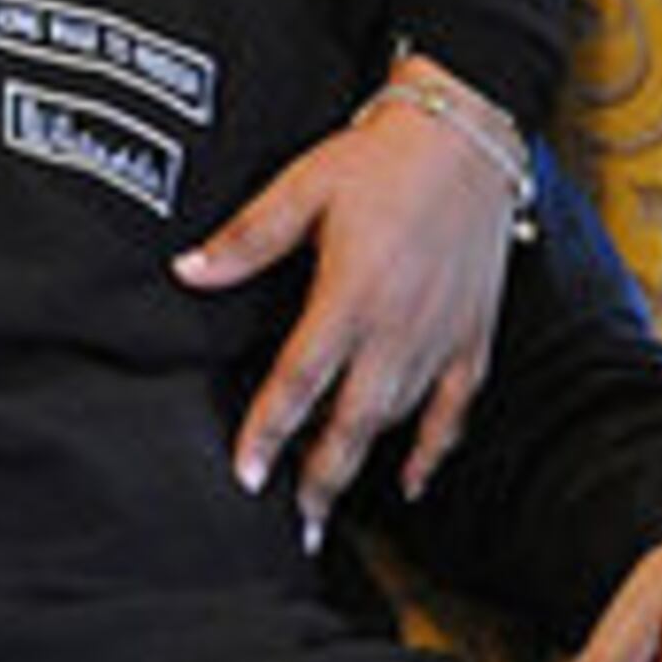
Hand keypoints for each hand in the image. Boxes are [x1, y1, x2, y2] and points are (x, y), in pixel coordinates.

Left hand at [174, 78, 517, 536]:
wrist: (468, 138)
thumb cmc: (380, 158)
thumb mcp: (303, 186)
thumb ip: (247, 239)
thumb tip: (187, 273)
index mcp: (351, 294)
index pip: (299, 382)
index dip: (269, 433)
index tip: (246, 477)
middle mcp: (399, 327)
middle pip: (353, 423)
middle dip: (320, 478)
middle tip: (293, 524)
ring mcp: (442, 337)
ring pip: (398, 419)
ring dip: (363, 461)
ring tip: (327, 498)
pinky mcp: (475, 335)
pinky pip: (456, 409)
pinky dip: (435, 449)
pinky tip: (414, 480)